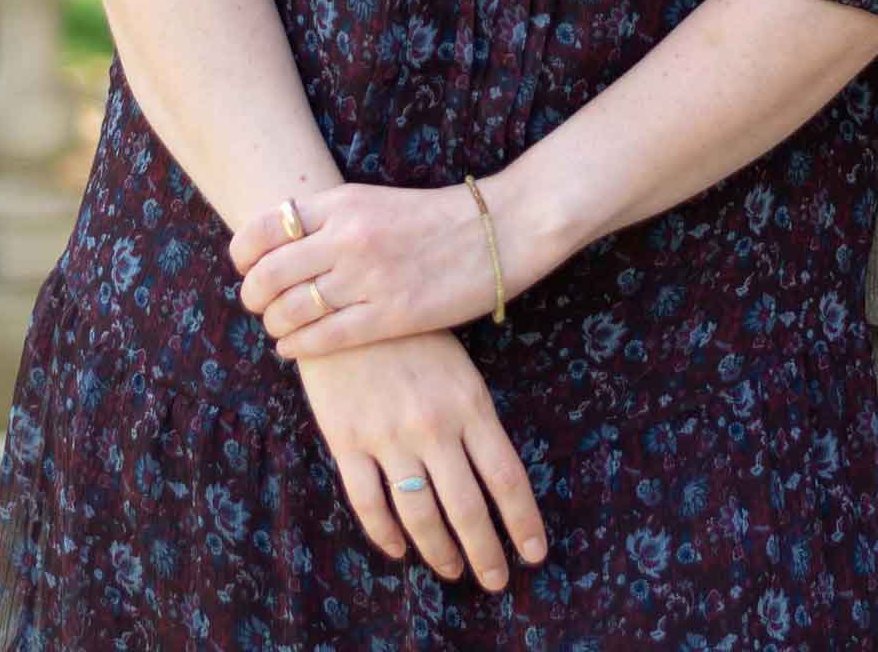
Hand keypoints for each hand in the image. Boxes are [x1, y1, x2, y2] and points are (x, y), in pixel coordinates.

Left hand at [228, 181, 507, 360]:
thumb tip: (281, 243)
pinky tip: (291, 347)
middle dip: (252, 294)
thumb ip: (330, 219)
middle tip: (256, 303)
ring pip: (291, 310)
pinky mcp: (390, 316)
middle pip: (268, 273)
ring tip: (276, 327)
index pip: (266, 227)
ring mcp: (368, 278)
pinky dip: (297, 345)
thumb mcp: (375, 200)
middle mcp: (348, 238)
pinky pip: (324, 338)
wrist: (498, 229)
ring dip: (273, 323)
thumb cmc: (435, 216)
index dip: (243, 252)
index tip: (243, 265)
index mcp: (343, 203)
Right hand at [293, 330, 548, 586]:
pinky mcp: (346, 439)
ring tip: (452, 570)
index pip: (507, 478)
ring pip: (419, 516)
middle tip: (497, 581)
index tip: (534, 554)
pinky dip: (385, 535)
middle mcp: (433, 425)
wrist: (343, 296)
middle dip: (486, 554)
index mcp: (469, 402)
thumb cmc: (410, 328)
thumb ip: (474, 417)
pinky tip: (398, 549)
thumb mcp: (458, 364)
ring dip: (440, 552)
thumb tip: (496, 476)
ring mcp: (388, 435)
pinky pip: (368, 503)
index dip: (523, 522)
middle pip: (468, 508)